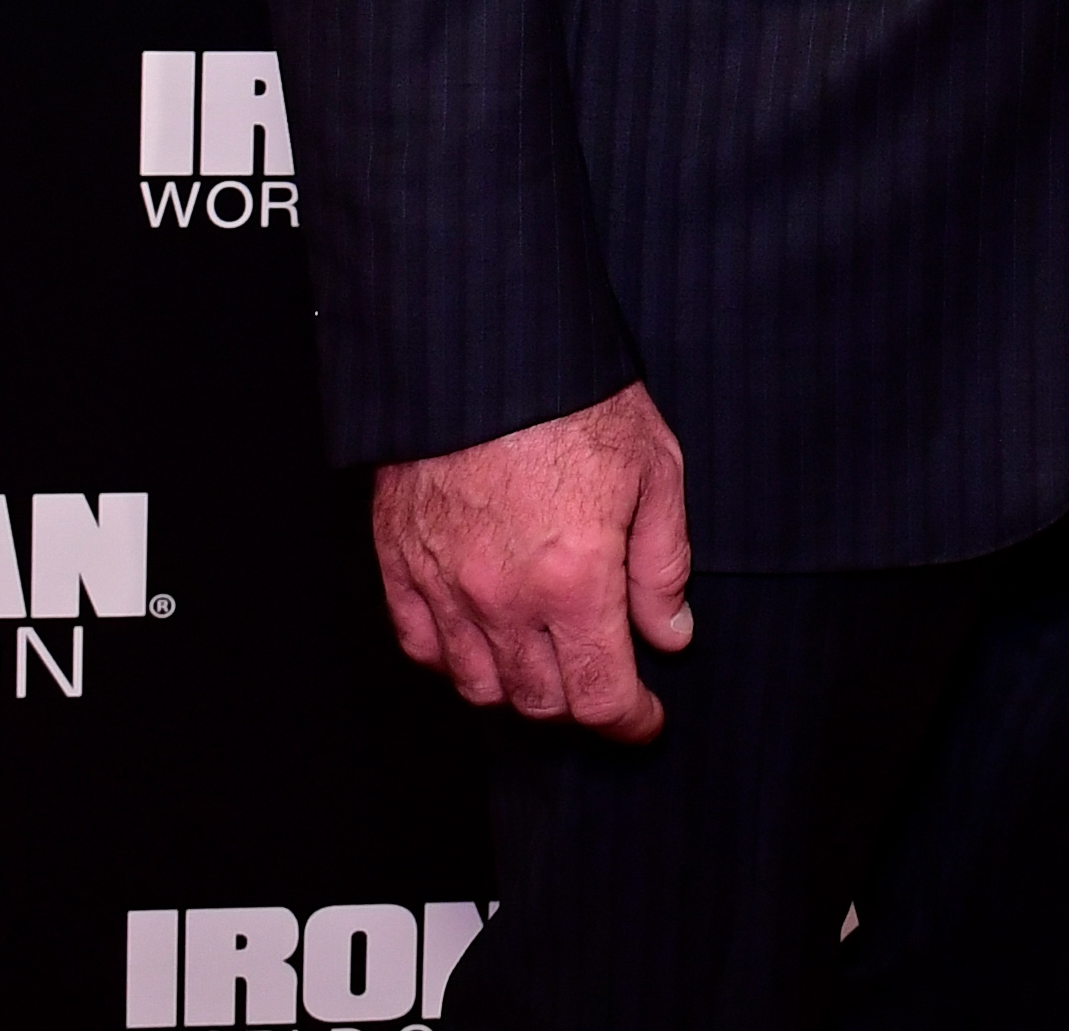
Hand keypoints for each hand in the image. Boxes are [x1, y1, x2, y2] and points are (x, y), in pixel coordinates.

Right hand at [368, 384, 695, 736]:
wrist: (484, 347)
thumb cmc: (575, 396)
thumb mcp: (655, 467)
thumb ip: (663, 563)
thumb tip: (669, 635)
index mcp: (574, 579)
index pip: (599, 698)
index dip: (629, 722)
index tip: (645, 719)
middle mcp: (503, 597)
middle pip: (540, 702)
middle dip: (580, 704)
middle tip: (604, 679)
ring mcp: (444, 584)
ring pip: (478, 686)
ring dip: (519, 688)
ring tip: (549, 659)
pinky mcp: (399, 561)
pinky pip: (421, 646)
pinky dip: (454, 659)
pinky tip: (485, 637)